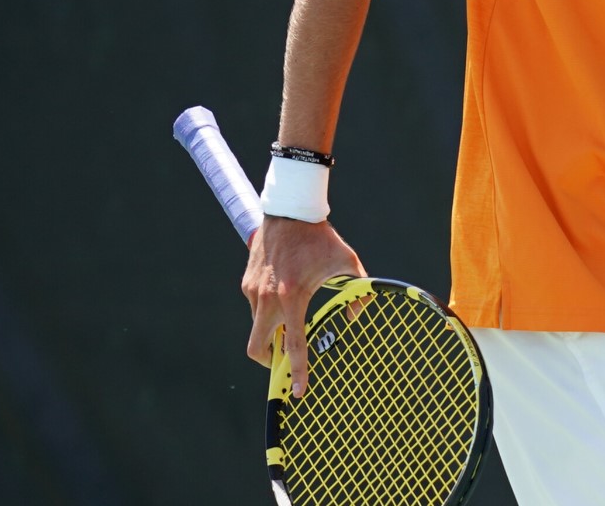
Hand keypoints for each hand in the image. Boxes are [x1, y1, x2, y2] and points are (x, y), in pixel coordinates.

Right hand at [241, 216, 364, 397]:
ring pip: (257, 327)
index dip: (296, 371)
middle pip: (257, 347)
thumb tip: (356, 315)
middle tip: (284, 363)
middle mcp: (267, 298)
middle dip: (269, 361)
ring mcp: (253, 290)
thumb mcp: (348, 263)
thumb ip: (357, 291)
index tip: (297, 392)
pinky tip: (285, 296)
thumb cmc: (322, 238)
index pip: (293, 344)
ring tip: (293, 320)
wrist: (290, 211)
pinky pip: (255, 307)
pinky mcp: (247, 283)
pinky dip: (268, 312)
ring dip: (272, 332)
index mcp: (293, 297)